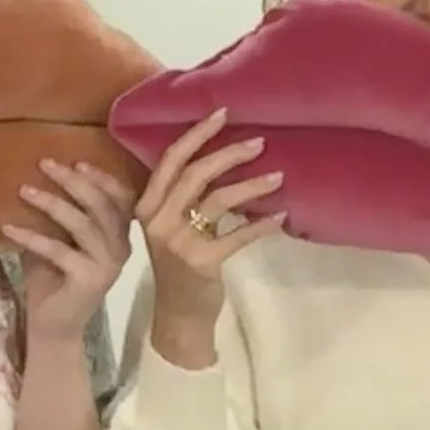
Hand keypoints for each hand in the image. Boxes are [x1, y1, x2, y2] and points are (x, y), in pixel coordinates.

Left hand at [6, 161, 134, 351]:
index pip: (121, 199)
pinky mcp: (89, 280)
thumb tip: (35, 176)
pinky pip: (59, 250)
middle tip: (45, 164)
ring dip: (52, 203)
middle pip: (103, 205)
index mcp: (120, 236)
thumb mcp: (59, 239)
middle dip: (74, 181)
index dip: (102, 178)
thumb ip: (59, 215)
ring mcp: (108, 265)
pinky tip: (8, 229)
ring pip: (84, 224)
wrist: (54, 326)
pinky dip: (32, 237)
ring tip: (25, 190)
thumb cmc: (54, 280)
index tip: (76, 160)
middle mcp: (121, 248)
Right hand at [133, 112, 284, 367]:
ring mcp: (179, 242)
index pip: (170, 160)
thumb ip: (182, 197)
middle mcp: (158, 219)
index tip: (223, 113)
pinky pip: (237, 235)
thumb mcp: (169, 228)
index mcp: (148, 205)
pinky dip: (262, 225)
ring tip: (278, 177)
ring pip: (218, 199)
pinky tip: (282, 218)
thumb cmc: (179, 268)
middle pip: (195, 173)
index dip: (197, 134)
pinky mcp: (202, 263)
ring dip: (252, 185)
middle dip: (229, 153)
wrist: (178, 316)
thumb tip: (218, 160)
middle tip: (260, 142)